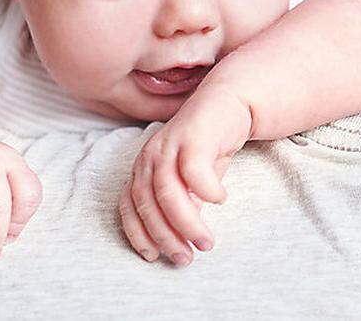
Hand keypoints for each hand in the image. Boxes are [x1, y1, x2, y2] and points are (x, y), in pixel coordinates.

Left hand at [119, 88, 250, 265]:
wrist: (230, 103)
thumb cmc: (209, 145)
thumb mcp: (191, 181)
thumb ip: (182, 204)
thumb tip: (181, 237)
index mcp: (144, 167)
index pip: (130, 205)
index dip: (138, 233)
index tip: (154, 257)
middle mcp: (150, 155)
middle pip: (147, 202)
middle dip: (164, 236)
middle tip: (186, 258)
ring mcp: (170, 144)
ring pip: (168, 191)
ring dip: (186, 223)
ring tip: (205, 242)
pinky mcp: (194, 135)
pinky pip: (194, 171)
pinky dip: (206, 191)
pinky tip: (220, 199)